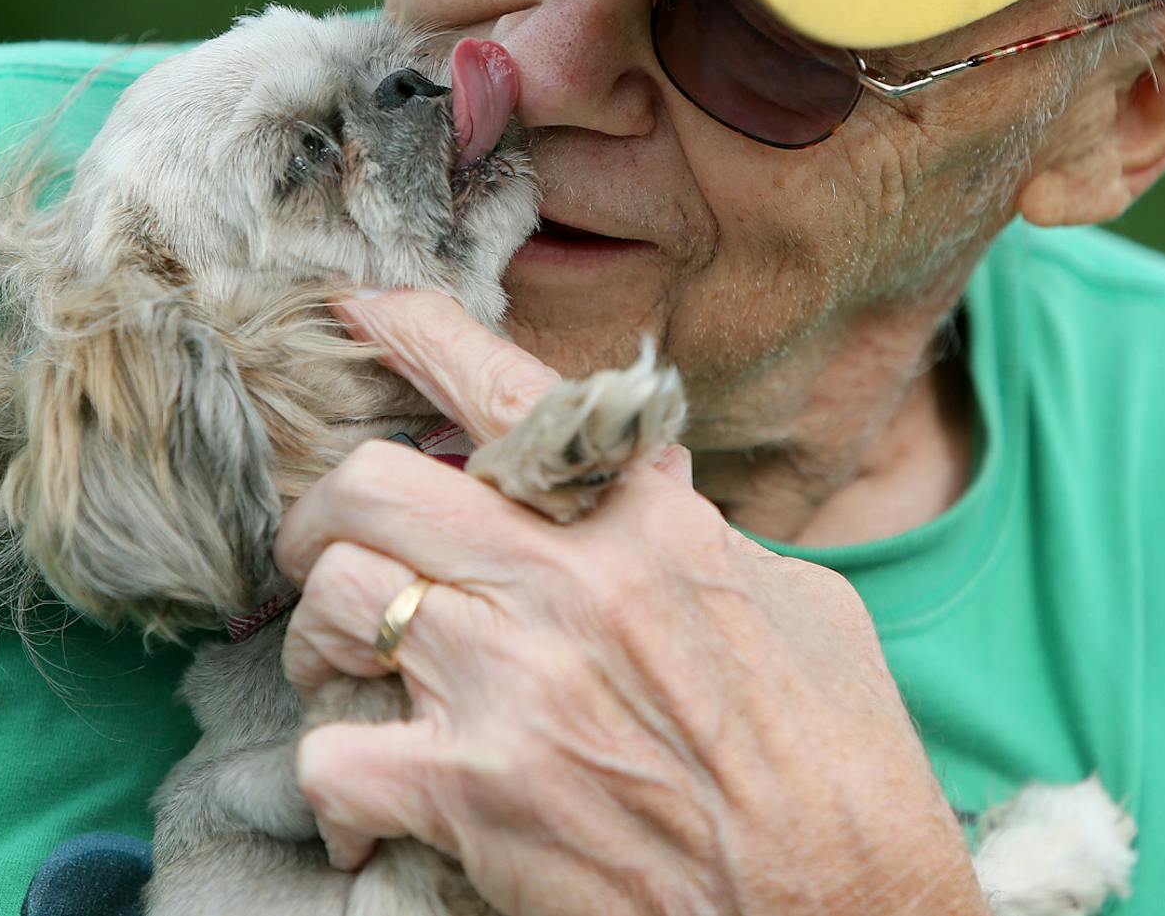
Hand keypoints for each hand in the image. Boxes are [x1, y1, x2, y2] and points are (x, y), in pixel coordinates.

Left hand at [274, 290, 985, 914]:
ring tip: (347, 674)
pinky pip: (331, 756)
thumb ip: (697, 533)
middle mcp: (567, 587)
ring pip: (334, 599)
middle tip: (324, 547)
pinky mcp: (471, 797)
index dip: (420, 335)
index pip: (510, 396)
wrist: (842, 910)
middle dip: (325, 512)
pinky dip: (334, 782)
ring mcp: (510, 689)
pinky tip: (367, 806)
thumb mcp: (799, 606)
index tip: (360, 308)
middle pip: (372, 486)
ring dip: (323, 639)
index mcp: (647, 528)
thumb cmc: (840, 767)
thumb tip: (650, 481)